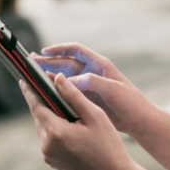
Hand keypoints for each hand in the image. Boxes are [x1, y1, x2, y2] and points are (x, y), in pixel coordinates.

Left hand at [20, 74, 136, 169]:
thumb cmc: (108, 145)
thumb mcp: (94, 115)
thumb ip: (74, 96)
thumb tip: (58, 78)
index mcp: (56, 132)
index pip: (36, 105)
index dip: (30, 91)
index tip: (24, 79)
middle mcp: (47, 145)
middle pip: (39, 116)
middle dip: (42, 102)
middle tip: (46, 87)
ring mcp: (48, 155)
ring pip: (43, 128)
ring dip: (49, 115)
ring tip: (61, 104)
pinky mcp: (53, 162)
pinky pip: (49, 140)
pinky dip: (54, 129)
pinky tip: (67, 124)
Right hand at [32, 44, 156, 137]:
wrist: (139, 120)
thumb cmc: (130, 102)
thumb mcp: (113, 90)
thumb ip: (92, 82)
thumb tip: (70, 81)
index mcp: (99, 64)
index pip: (76, 50)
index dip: (59, 49)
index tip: (44, 51)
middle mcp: (91, 72)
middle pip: (66, 63)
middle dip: (48, 62)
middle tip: (31, 63)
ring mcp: (88, 86)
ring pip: (64, 77)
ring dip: (49, 75)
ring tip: (32, 75)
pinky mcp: (86, 98)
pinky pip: (67, 91)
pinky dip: (55, 90)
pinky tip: (45, 92)